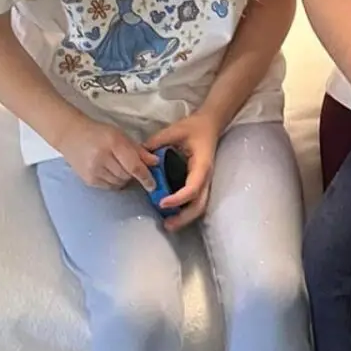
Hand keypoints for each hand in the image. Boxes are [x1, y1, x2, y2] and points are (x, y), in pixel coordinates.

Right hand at [56, 112, 157, 190]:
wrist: (71, 136)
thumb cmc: (98, 133)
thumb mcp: (120, 136)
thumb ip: (138, 150)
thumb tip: (155, 162)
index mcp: (113, 143)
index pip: (133, 166)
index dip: (146, 177)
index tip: (153, 184)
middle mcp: (102, 158)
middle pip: (127, 175)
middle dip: (134, 174)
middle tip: (132, 166)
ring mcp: (93, 171)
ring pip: (119, 183)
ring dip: (125, 178)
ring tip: (119, 166)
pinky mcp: (89, 180)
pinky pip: (110, 187)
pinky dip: (115, 182)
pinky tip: (111, 171)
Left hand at [145, 113, 219, 231]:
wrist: (210, 125)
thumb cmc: (194, 127)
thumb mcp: (175, 130)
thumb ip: (157, 142)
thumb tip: (140, 155)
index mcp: (201, 165)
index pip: (193, 187)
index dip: (178, 198)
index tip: (162, 203)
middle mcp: (206, 177)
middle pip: (200, 205)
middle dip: (184, 217)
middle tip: (166, 225)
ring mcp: (205, 181)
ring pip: (200, 206)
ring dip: (185, 218)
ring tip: (168, 225)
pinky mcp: (201, 183)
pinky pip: (196, 202)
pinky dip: (185, 211)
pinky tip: (172, 215)